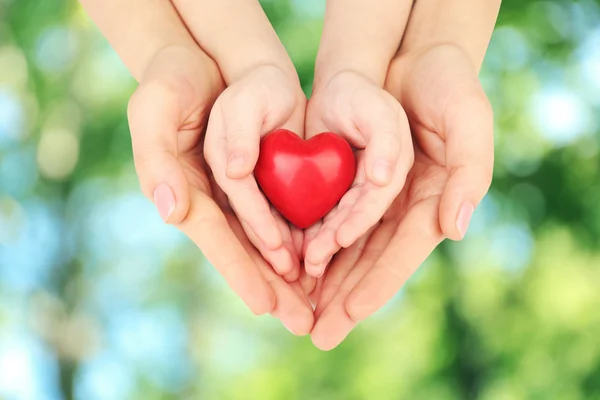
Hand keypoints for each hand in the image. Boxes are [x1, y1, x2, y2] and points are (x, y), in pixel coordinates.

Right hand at [128, 45, 313, 334]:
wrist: (202, 61)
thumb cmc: (171, 82)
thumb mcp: (154, 107)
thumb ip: (156, 158)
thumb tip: (171, 208)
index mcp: (182, 192)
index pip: (216, 238)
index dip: (240, 270)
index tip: (265, 305)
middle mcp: (210, 201)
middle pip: (245, 251)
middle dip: (272, 287)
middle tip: (302, 322)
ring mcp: (235, 193)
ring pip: (266, 240)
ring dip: (290, 274)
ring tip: (315, 305)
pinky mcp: (260, 178)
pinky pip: (281, 213)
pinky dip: (299, 238)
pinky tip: (320, 261)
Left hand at [310, 44, 493, 349]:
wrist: (412, 57)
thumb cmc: (447, 84)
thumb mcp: (469, 119)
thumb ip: (470, 174)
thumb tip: (454, 229)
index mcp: (434, 204)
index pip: (400, 255)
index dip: (374, 286)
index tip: (346, 315)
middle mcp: (404, 210)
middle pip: (369, 263)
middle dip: (343, 300)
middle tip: (317, 334)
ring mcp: (377, 199)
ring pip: (346, 249)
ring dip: (324, 281)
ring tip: (299, 311)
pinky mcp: (352, 182)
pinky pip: (330, 218)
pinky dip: (313, 243)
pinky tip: (293, 265)